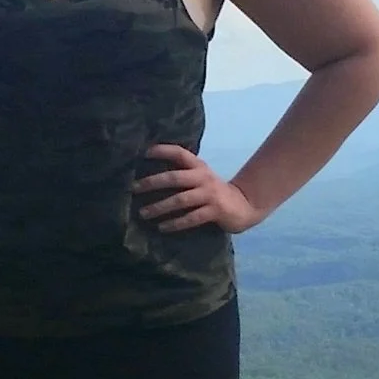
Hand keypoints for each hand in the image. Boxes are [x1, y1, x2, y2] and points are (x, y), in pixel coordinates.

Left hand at [133, 145, 264, 233]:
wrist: (244, 205)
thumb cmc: (213, 191)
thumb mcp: (200, 177)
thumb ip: (183, 173)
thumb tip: (150, 175)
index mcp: (199, 167)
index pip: (180, 153)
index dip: (163, 150)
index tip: (144, 153)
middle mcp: (203, 178)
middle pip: (175, 178)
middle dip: (152, 182)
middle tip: (134, 188)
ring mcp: (210, 194)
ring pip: (180, 200)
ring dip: (159, 207)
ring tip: (143, 213)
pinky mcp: (215, 211)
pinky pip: (191, 218)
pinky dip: (175, 223)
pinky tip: (162, 227)